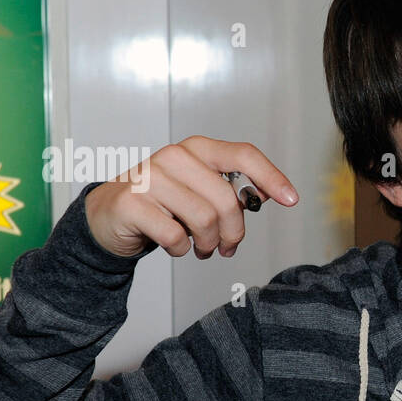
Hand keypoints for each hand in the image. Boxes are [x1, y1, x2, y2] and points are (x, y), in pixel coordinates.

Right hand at [84, 136, 297, 258]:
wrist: (110, 215)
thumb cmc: (163, 204)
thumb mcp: (200, 192)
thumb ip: (232, 191)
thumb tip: (268, 193)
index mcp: (197, 150)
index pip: (243, 155)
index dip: (271, 177)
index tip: (291, 199)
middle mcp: (174, 157)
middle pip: (226, 201)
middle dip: (234, 233)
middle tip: (228, 247)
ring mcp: (150, 178)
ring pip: (204, 220)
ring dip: (209, 244)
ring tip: (203, 248)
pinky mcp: (131, 203)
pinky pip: (176, 237)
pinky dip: (182, 250)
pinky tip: (176, 246)